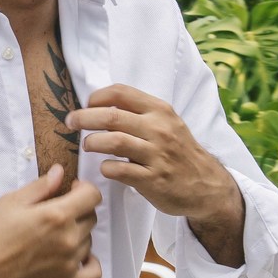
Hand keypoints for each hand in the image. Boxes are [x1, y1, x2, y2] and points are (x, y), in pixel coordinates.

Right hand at [0, 164, 101, 277]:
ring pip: (89, 241)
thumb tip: (59, 172)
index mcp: (56, 216)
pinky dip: (89, 262)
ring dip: (78, 235)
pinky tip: (75, 256)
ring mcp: (69, 264)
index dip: (84, 189)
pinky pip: (93, 273)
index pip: (92, 196)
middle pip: (91, 217)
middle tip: (57, 212)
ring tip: (55, 236)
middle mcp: (68, 240)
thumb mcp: (10, 202)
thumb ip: (40, 186)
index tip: (72, 190)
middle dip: (78, 210)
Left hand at [66, 84, 244, 264]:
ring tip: (87, 145)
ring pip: (114, 141)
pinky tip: (104, 167)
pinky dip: (106, 167)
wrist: (206, 185)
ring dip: (92, 142)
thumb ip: (139, 113)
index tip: (86, 105)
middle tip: (71, 122)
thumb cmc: (178, 151)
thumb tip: (100, 106)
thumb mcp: (166, 123)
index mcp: (159, 110)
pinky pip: (120, 170)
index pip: (121, 92)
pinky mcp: (153, 180)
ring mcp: (156, 155)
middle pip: (111, 116)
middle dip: (84, 118)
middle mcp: (159, 129)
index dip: (97, 97)